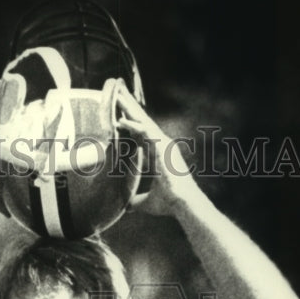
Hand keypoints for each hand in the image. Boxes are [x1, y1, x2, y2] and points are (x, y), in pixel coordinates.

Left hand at [115, 85, 196, 216]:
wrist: (182, 204)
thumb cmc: (169, 203)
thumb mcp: (146, 202)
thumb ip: (136, 201)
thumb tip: (126, 207)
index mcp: (157, 154)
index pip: (141, 134)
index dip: (130, 123)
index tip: (118, 113)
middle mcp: (160, 146)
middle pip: (141, 122)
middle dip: (129, 107)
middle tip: (117, 90)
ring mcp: (162, 145)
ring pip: (142, 122)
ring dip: (130, 108)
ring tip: (117, 94)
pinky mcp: (162, 148)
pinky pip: (145, 133)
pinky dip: (133, 126)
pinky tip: (120, 119)